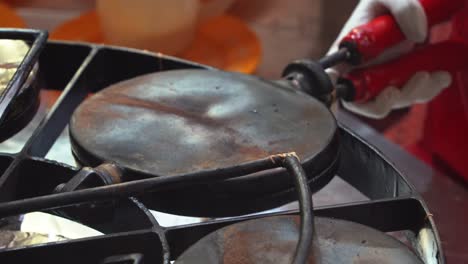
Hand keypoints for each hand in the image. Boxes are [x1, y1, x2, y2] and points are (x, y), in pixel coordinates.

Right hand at [328, 0, 451, 118]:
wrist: (405, 5)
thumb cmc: (384, 2)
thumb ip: (401, 7)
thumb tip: (418, 35)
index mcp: (345, 54)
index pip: (334, 81)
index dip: (342, 93)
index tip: (364, 92)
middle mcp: (359, 71)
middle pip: (365, 101)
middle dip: (387, 101)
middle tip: (406, 85)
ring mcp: (381, 79)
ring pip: (393, 101)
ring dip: (414, 94)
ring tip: (433, 75)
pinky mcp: (401, 80)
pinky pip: (413, 95)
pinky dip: (428, 90)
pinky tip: (440, 75)